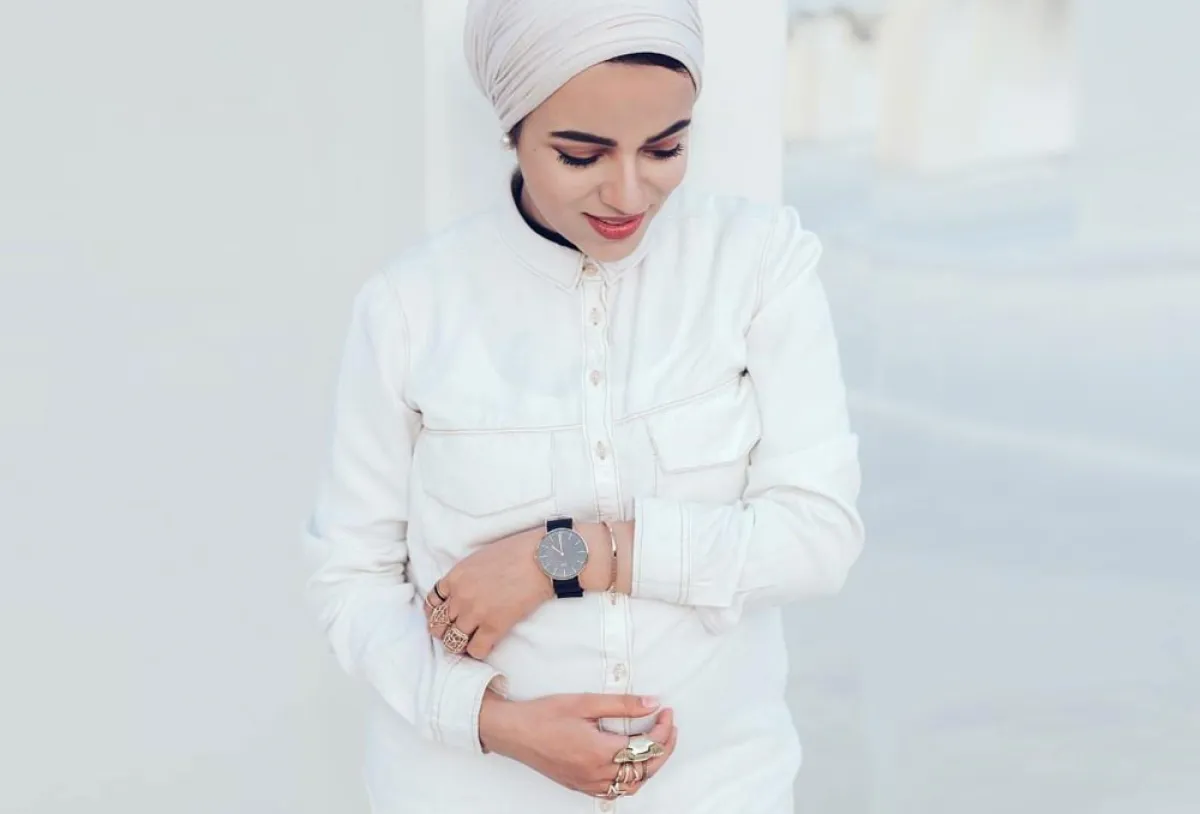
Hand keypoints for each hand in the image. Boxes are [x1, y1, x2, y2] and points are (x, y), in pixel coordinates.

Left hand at [424, 527, 551, 657]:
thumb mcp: (480, 558)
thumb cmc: (517, 552)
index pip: (431, 603)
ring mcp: (475, 612)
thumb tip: (464, 591)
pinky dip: (478, 652)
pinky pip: (475, 650)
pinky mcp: (494, 626)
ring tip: (472, 641)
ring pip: (452, 641)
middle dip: (445, 631)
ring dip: (460, 644)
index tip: (446, 618)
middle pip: (438, 625)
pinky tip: (486, 645)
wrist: (542, 558)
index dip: (437, 613)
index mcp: (455, 576)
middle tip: (457, 632)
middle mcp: (460, 596)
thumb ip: (465, 576)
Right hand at [480, 692, 677, 797]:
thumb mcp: (585, 702)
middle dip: (664, 749)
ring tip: (655, 744)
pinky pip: (614, 790)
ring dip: (649, 767)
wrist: (513, 732)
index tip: (666, 713)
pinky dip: (630, 779)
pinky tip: (631, 763)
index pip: (647, 747)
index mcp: (600, 752)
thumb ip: (622, 704)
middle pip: (645, 770)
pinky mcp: (579, 785)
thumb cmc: (544, 715)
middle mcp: (596, 773)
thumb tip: (652, 704)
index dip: (663, 729)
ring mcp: (587, 783)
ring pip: (632, 785)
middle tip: (670, 728)